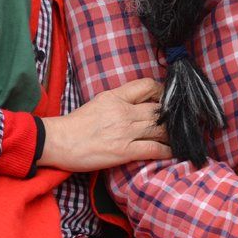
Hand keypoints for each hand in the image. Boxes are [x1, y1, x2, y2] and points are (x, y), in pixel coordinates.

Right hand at [38, 78, 170, 171]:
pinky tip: (172, 152)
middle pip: (158, 110)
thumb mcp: (98, 102)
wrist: (58, 141)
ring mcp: (125, 132)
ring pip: (159, 129)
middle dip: (172, 116)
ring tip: (179, 137)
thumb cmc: (75, 124)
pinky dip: (166, 151)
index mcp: (115, 96)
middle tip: (180, 121)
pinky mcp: (124, 151)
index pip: (146, 86)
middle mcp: (123, 111)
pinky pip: (153, 149)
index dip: (162, 92)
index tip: (167, 100)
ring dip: (172, 134)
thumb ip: (118, 101)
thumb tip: (137, 105)